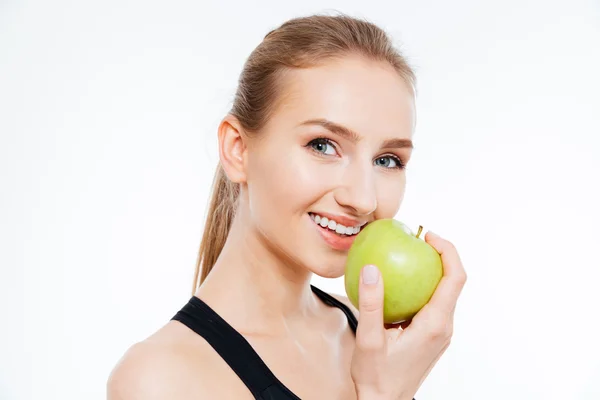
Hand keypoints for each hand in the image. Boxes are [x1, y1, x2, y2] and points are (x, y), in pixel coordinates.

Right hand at [350, 231, 466, 399]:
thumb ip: (371, 303)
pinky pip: (433, 303)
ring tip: (408, 254)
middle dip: (441, 255)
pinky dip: (422, 286)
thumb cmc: (377, 377)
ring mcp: (440, 333)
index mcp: (435, 324)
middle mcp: (444, 327)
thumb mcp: (369, 339)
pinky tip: (399, 283)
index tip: (428, 235)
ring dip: (432, 270)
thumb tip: (372, 268)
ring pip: (445, 292)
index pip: (455, 278)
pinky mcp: (432, 336)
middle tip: (417, 239)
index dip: (448, 250)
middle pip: (454, 281)